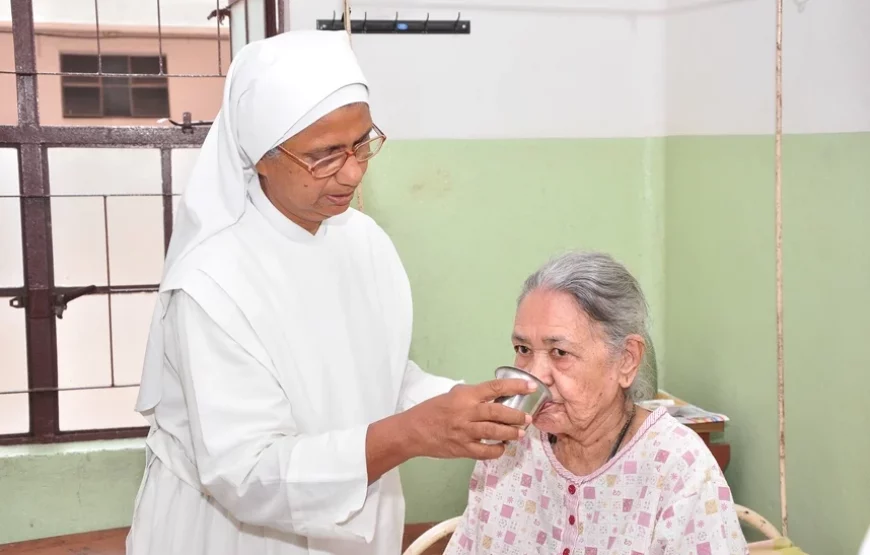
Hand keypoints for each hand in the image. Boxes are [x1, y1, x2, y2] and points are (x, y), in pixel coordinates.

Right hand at [402, 379, 535, 460]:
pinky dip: (496, 450)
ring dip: (510, 433)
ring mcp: (464, 432)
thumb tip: (495, 395)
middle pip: (497, 412)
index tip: (531, 386)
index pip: (494, 388)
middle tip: (527, 417)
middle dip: (516, 415)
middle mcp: (466, 412)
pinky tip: (502, 447)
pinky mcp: (462, 449)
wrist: (414, 430)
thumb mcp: (452, 395)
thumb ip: (473, 395)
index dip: (515, 386)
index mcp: (465, 396)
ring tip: (520, 433)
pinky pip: (484, 451)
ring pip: (493, 432)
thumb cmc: (433, 410)